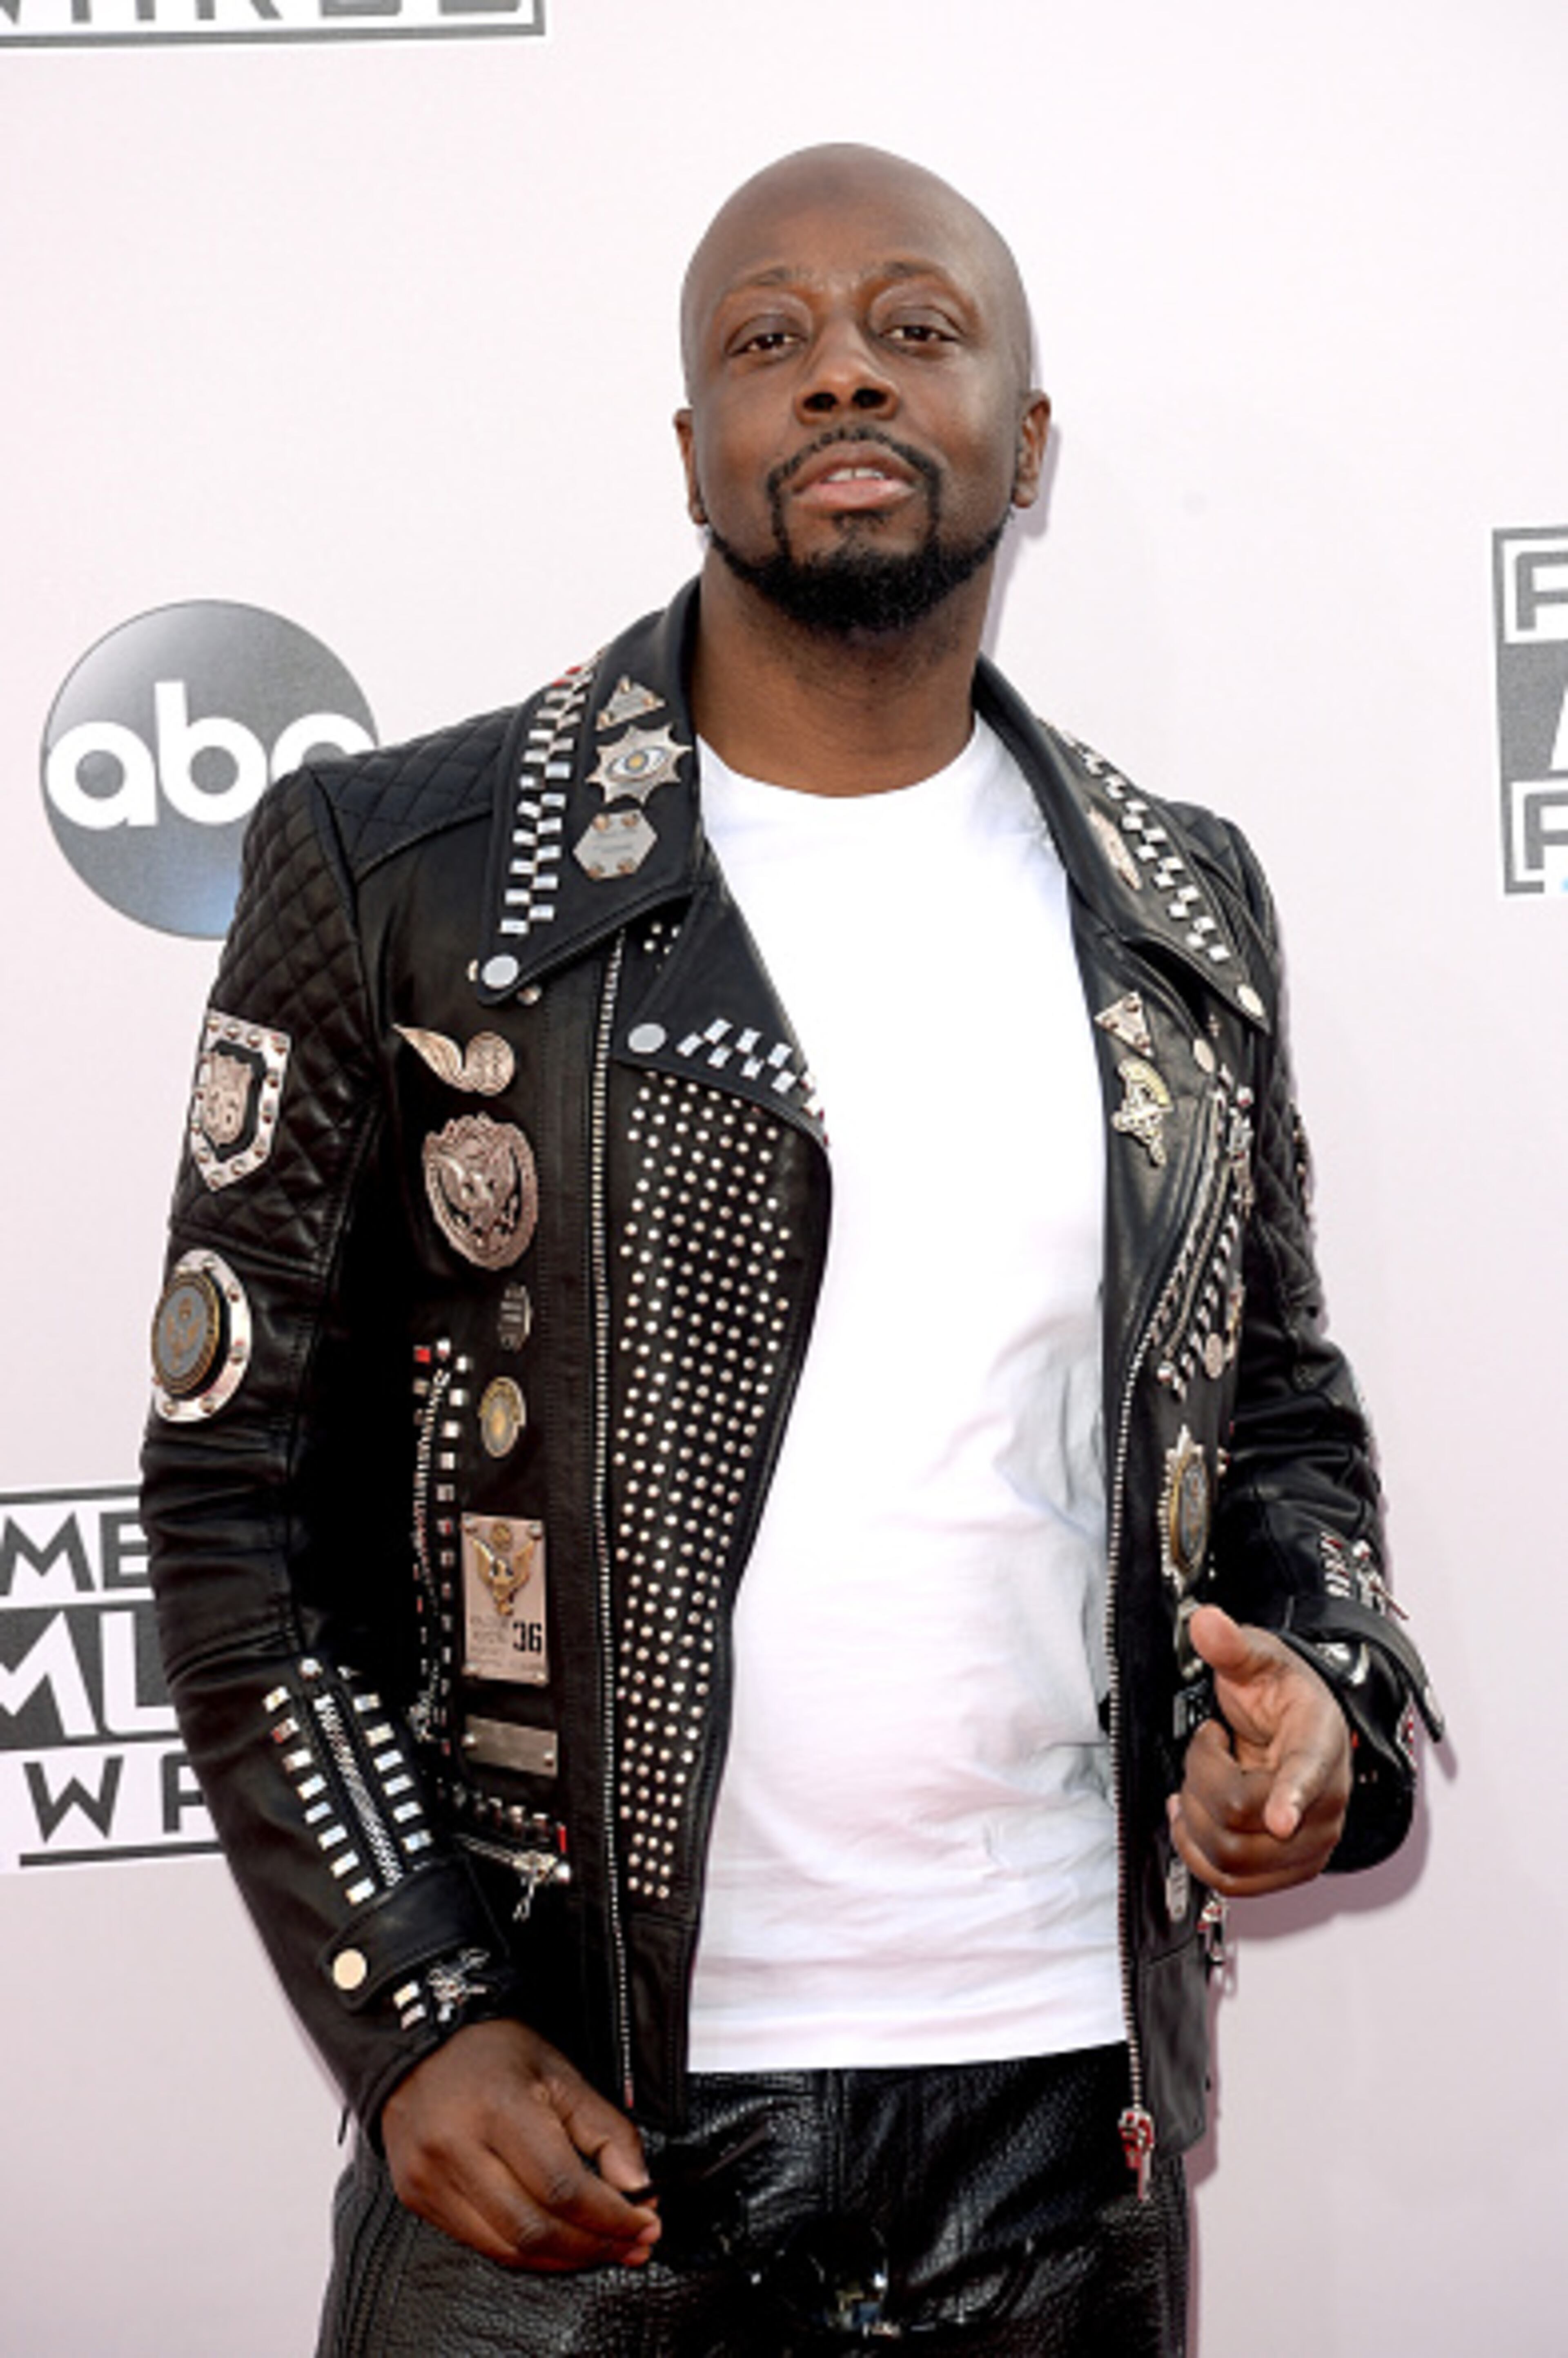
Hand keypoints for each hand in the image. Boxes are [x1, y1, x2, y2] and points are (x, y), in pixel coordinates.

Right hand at [381, 2017, 660, 2270]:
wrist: (420, 2046)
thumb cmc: (492, 2054)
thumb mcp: (560, 2074)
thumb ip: (606, 2131)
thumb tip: (638, 2188)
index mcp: (497, 2109)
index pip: (562, 2187)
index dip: (610, 2217)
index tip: (644, 2223)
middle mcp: (456, 2149)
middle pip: (534, 2229)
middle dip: (593, 2246)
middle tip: (631, 2245)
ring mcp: (430, 2179)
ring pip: (508, 2249)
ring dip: (564, 2259)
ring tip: (601, 2249)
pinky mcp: (418, 2199)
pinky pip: (481, 2245)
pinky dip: (525, 2252)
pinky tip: (556, 2243)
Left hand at [1169, 1605, 1351, 1897]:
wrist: (1300, 1729)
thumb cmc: (1285, 1698)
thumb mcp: (1259, 1661)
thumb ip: (1232, 1645)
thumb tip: (1206, 1622)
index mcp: (1321, 1746)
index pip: (1308, 1775)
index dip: (1292, 1797)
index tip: (1281, 1819)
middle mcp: (1325, 1804)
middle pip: (1242, 1819)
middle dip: (1200, 1780)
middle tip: (1207, 1748)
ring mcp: (1309, 1844)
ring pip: (1230, 1857)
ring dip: (1194, 1819)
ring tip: (1201, 1779)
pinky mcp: (1288, 1870)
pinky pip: (1230, 1883)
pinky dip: (1197, 1852)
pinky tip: (1193, 1816)